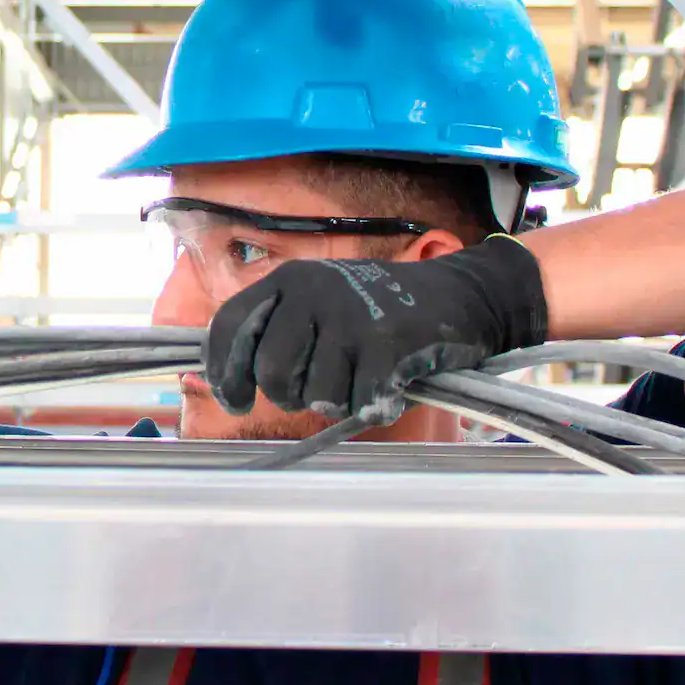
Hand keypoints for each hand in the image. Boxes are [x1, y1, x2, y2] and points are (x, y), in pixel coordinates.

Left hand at [204, 238, 548, 421]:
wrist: (460, 294)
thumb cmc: (380, 309)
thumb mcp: (319, 300)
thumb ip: (277, 329)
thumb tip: (225, 376)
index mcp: (289, 280)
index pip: (230, 328)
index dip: (224, 373)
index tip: (235, 401)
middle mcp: (313, 292)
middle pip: (270, 373)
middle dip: (288, 395)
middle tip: (315, 390)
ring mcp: (350, 317)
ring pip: (316, 396)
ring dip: (338, 400)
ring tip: (361, 374)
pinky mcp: (386, 345)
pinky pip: (360, 404)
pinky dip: (375, 405)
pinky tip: (390, 383)